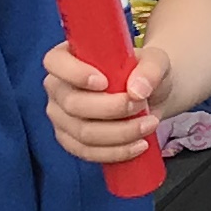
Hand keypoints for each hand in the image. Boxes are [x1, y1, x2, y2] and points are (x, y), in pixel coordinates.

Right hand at [42, 40, 164, 167]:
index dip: (75, 74)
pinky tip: (138, 145)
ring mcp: (60, 117)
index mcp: (67, 57)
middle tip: (140, 104)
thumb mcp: (154, 60)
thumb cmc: (142, 72)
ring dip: (119, 133)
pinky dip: (115, 152)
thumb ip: (150, 69)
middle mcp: (57, 87)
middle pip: (73, 104)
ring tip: (149, 125)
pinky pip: (87, 152)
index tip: (105, 82)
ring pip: (82, 133)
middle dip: (111, 109)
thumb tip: (137, 91)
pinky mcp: (71, 141)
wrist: (147, 97)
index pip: (55, 62)